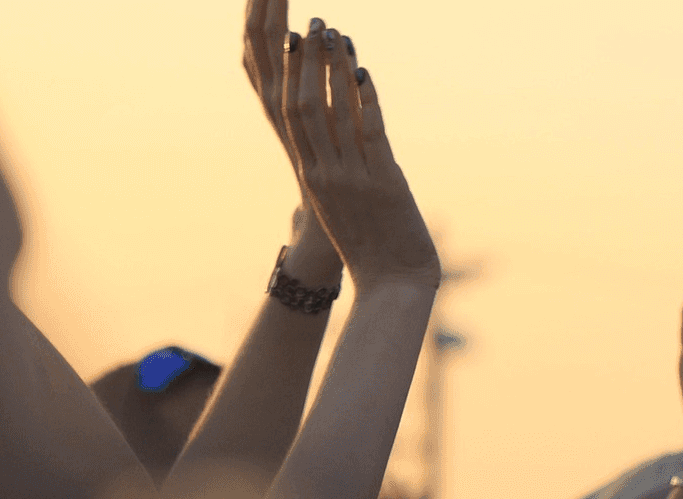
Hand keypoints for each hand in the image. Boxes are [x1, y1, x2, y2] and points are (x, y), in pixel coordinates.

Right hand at [282, 22, 439, 290]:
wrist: (393, 287)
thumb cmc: (373, 251)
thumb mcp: (345, 210)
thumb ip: (335, 180)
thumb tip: (323, 170)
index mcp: (313, 176)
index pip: (291, 115)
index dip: (288, 76)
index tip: (290, 40)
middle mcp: (325, 173)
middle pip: (304, 105)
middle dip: (305, 60)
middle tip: (311, 23)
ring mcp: (351, 177)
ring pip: (333, 112)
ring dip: (334, 69)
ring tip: (336, 34)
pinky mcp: (382, 182)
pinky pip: (369, 131)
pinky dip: (366, 98)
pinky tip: (366, 72)